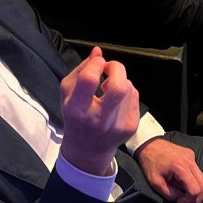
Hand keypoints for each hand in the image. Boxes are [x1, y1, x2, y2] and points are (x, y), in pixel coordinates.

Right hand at [58, 48, 138, 177]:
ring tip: (108, 89)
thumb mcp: (68, 95)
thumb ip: (80, 71)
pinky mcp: (131, 126)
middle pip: (119, 86)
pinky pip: (134, 96)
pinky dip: (127, 91)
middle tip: (109, 67)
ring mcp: (118, 124)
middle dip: (116, 68)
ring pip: (128, 87)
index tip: (97, 63)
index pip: (89, 80)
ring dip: (120, 80)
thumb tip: (97, 51)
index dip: (95, 64)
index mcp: (78, 110)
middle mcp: (99, 119)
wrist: (87, 151)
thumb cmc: (75, 118)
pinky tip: (116, 101)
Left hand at [135, 137, 202, 202]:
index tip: (179, 202)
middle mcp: (190, 161)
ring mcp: (192, 157)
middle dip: (197, 198)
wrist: (149, 145)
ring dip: (196, 190)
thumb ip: (169, 193)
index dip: (189, 200)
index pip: (195, 189)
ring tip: (184, 196)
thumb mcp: (155, 182)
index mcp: (181, 167)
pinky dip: (193, 181)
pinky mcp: (191, 155)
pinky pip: (197, 172)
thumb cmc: (150, 163)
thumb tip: (180, 198)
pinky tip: (183, 183)